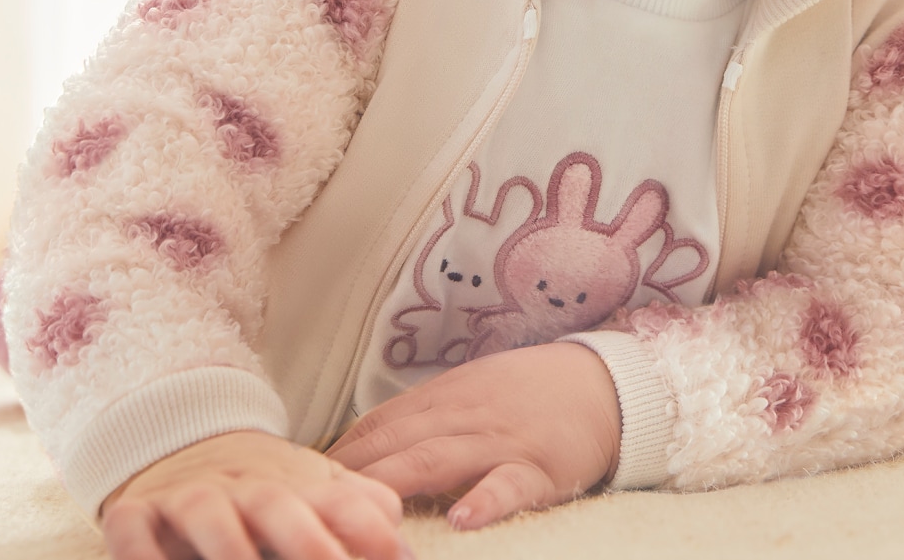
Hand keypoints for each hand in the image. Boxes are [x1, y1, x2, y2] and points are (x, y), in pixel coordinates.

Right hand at [101, 429, 405, 559]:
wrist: (180, 441)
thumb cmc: (263, 486)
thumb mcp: (313, 490)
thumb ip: (360, 512)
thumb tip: (405, 544)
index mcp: (295, 484)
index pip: (339, 499)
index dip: (367, 527)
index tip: (396, 557)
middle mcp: (245, 487)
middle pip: (276, 504)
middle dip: (304, 540)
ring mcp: (190, 497)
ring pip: (207, 513)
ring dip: (227, 545)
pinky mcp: (138, 511)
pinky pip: (133, 529)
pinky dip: (141, 552)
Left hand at [326, 342, 619, 530]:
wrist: (602, 383)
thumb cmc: (529, 393)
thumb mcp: (469, 391)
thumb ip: (421, 415)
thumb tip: (363, 443)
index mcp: (444, 398)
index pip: (378, 424)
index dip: (338, 452)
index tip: (301, 479)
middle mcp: (464, 415)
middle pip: (397, 441)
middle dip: (351, 472)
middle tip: (312, 502)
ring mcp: (500, 441)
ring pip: (440, 459)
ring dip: (397, 482)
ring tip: (363, 511)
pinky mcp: (540, 467)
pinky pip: (510, 484)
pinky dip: (487, 500)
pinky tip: (464, 520)